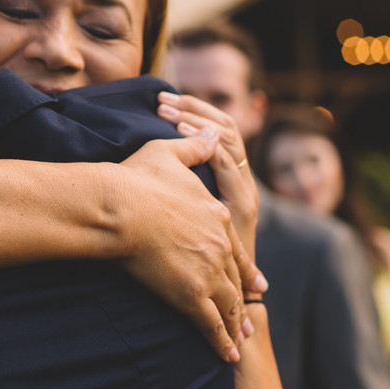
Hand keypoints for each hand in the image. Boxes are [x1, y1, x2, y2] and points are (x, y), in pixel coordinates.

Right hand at [115, 131, 265, 362]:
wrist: (120, 207)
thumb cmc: (136, 178)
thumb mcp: (168, 152)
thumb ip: (194, 146)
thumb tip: (211, 131)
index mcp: (215, 214)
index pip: (234, 245)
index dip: (243, 265)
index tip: (254, 281)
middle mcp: (219, 244)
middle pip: (233, 278)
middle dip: (240, 299)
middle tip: (247, 317)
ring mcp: (207, 271)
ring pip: (227, 304)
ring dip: (234, 324)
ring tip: (238, 341)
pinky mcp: (190, 294)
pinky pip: (211, 324)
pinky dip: (221, 341)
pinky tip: (227, 355)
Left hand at [157, 92, 259, 243]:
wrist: (228, 290)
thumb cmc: (197, 253)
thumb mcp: (185, 214)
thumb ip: (176, 189)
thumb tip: (145, 165)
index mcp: (230, 176)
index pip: (217, 130)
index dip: (192, 113)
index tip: (161, 102)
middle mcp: (241, 178)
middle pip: (225, 127)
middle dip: (193, 109)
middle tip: (161, 98)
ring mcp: (244, 190)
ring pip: (228, 138)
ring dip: (195, 120)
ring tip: (165, 110)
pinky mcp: (242, 204)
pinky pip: (225, 163)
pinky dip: (204, 143)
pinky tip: (180, 132)